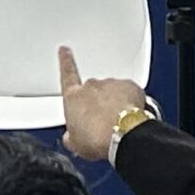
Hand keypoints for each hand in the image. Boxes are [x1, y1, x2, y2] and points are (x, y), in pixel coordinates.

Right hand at [58, 45, 150, 160]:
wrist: (122, 135)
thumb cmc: (97, 138)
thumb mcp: (75, 143)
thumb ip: (71, 135)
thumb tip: (72, 137)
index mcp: (74, 98)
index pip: (67, 74)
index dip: (65, 61)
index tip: (65, 50)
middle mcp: (91, 86)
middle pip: (93, 91)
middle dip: (97, 102)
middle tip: (101, 122)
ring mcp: (111, 84)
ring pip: (112, 92)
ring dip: (113, 103)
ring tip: (116, 123)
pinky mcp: (130, 86)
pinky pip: (128, 93)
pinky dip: (130, 102)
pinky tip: (129, 116)